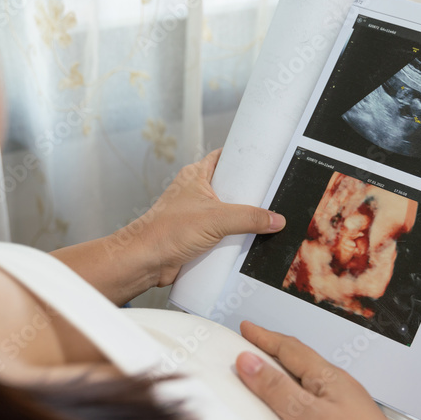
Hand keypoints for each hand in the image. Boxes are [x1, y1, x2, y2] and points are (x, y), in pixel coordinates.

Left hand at [136, 149, 284, 286]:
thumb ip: (249, 218)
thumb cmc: (166, 231)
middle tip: (271, 196)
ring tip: (266, 220)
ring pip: (229, 212)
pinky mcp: (199, 235)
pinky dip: (235, 238)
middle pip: (231, 187)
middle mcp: (197, 192)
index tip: (266, 161)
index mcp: (196, 176)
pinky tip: (250, 242)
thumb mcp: (216, 219)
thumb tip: (275, 219)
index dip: (244, 157)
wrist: (146, 261)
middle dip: (250, 194)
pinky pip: (224, 233)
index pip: (225, 157)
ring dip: (243, 220)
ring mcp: (198, 214)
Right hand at [234, 322, 420, 419]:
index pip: (290, 349)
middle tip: (254, 344)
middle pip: (302, 361)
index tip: (246, 327)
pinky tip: (295, 408)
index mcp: (329, 377)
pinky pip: (315, 401)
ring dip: (287, 373)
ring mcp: (345, 407)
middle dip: (275, 350)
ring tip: (270, 372)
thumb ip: (275, 388)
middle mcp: (339, 387)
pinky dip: (297, 395)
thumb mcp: (306, 416)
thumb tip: (246, 359)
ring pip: (309, 381)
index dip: (265, 338)